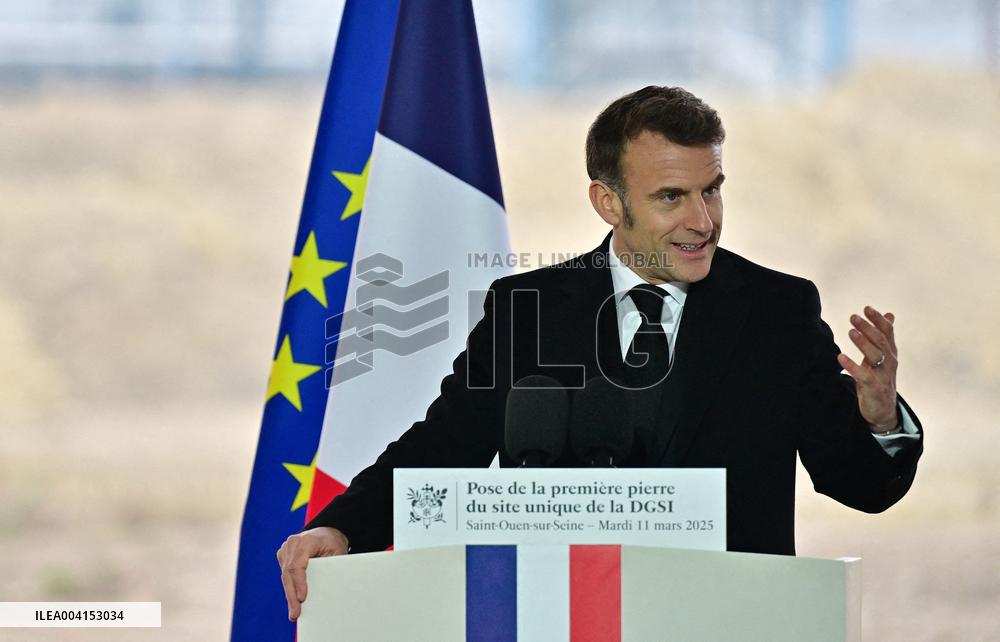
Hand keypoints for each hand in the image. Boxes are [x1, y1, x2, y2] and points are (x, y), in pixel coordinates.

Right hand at [276, 526, 348, 620]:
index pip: (297, 565)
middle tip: (295, 613)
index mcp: (305, 540)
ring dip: (289, 595)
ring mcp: (285, 550)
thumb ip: (331, 567)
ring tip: (294, 613)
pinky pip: (285, 576)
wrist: (325, 533)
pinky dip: (289, 589)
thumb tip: (328, 588)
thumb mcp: (337, 552)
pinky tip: (293, 603)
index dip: (299, 583)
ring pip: (285, 577)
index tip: (302, 598)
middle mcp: (292, 544)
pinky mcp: (283, 557)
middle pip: (289, 573)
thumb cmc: (332, 542)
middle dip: (292, 595)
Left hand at [836, 306, 898, 430]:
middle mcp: (889, 361)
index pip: (887, 332)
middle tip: (854, 317)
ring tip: (851, 331)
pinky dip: (851, 365)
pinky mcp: (874, 387)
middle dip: (867, 328)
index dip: (878, 320)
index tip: (866, 308)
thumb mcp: (883, 356)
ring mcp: (883, 374)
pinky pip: (862, 375)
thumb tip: (889, 314)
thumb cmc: (880, 378)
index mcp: (890, 352)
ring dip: (863, 342)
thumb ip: (884, 336)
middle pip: (880, 341)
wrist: (883, 408)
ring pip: (875, 355)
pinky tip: (840, 357)